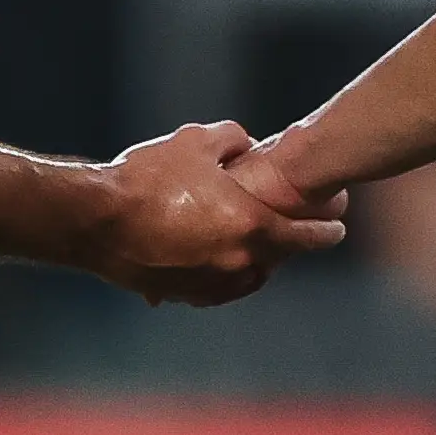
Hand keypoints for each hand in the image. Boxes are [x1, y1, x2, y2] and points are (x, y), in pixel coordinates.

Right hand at [90, 122, 346, 305]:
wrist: (96, 221)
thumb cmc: (147, 178)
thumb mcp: (195, 141)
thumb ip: (232, 139)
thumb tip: (246, 144)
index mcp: (251, 226)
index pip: (307, 235)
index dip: (327, 230)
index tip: (339, 227)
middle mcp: (238, 262)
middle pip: (280, 257)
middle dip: (291, 242)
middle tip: (296, 229)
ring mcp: (212, 284)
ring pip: (250, 276)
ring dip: (259, 260)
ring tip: (254, 240)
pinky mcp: (184, 295)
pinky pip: (217, 286)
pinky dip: (225, 272)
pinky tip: (215, 254)